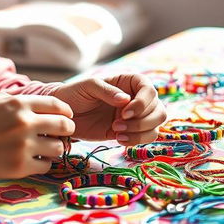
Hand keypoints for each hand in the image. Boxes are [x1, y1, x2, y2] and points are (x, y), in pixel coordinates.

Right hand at [0, 94, 74, 179]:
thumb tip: (40, 97)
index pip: (57, 105)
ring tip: (43, 147)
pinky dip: (42, 163)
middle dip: (66, 130)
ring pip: (58, 148)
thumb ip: (18, 98)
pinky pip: (46, 165)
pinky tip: (31, 159)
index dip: (66, 112)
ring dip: (53, 148)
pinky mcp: (19, 167)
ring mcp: (23, 146)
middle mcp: (24, 123)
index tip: (66, 116)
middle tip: (60, 134)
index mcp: (18, 103)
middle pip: (64, 126)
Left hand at [50, 74, 165, 144]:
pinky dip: (136, 141)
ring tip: (118, 132)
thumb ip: (106, 91)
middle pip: (159, 110)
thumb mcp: (87, 87)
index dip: (142, 103)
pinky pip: (145, 138)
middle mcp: (135, 99)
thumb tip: (125, 99)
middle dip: (142, 121)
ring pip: (155, 126)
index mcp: (128, 83)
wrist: (65, 115)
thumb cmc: (75, 94)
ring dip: (140, 132)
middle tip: (118, 124)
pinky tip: (119, 139)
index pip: (149, 89)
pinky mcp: (129, 131)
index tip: (124, 112)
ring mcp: (134, 116)